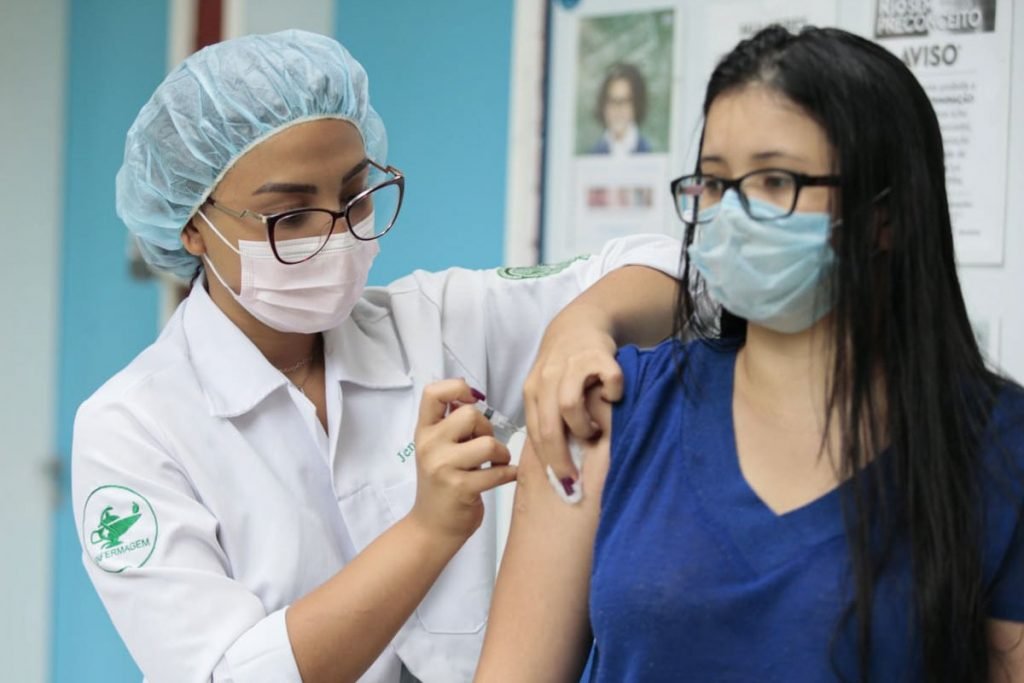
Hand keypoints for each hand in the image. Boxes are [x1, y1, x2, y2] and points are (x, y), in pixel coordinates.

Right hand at [410, 379, 515, 540]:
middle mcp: (429, 445)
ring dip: (501, 453)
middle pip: (470, 415)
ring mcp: (443, 467)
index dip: (457, 388)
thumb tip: (473, 395)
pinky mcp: (461, 488)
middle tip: (485, 447)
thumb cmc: (441, 484)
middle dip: (487, 428)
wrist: (431, 527)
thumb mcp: (437, 449)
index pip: (433, 393)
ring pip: (487, 443)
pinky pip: (497, 471)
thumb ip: (450, 423)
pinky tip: (505, 476)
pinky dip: (508, 473)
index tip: (473, 401)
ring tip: (495, 463)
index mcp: (424, 431)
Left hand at [523, 302, 624, 491]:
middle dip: (561, 457)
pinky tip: (613, 398)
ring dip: (583, 426)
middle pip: (549, 426)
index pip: (536, 433)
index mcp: (532, 390)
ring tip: (594, 431)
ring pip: (569, 406)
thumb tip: (554, 464)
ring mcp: (571, 365)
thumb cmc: (563, 366)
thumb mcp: (546, 390)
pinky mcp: (598, 355)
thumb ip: (548, 418)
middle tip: (575, 477)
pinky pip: (608, 381)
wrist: (580, 323)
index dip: (549, 462)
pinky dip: (613, 393)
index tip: (563, 483)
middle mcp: (547, 377)